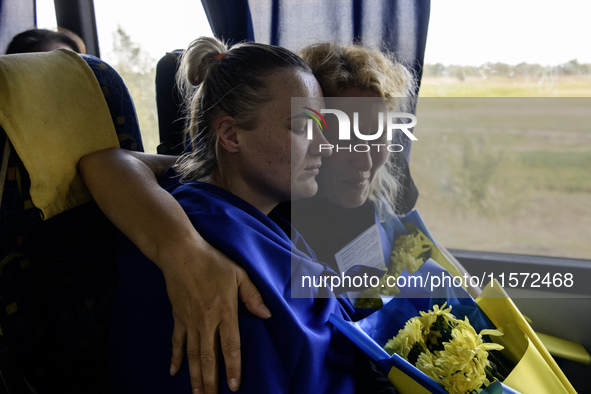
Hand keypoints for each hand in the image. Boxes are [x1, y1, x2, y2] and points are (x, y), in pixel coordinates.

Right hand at [162, 238, 270, 393]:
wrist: (181, 253)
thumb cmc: (213, 262)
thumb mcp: (239, 274)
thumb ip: (253, 296)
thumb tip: (266, 315)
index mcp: (225, 311)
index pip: (230, 346)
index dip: (232, 367)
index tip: (233, 385)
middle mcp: (206, 321)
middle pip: (208, 356)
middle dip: (211, 380)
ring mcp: (190, 321)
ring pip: (192, 354)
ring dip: (195, 376)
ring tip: (198, 393)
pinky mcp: (178, 317)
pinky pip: (176, 342)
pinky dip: (175, 358)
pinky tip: (174, 372)